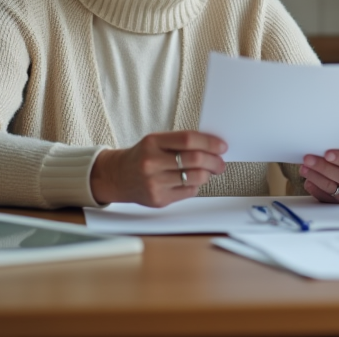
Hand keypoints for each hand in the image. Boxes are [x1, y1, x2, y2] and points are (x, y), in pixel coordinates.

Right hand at [90, 130, 226, 206]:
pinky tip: (193, 181)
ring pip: (195, 178)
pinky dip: (196, 186)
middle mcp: (151, 162)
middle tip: (220, 162)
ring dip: (208, 174)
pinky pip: (189, 192)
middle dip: (214, 161)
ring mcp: (154, 182)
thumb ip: (180, 142)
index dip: (210, 142)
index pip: (188, 139)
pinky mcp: (158, 199)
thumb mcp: (155, 141)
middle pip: (195, 159)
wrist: (117, 176)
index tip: (221, 146)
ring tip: (209, 171)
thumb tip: (212, 146)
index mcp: (152, 142)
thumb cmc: (141, 157)